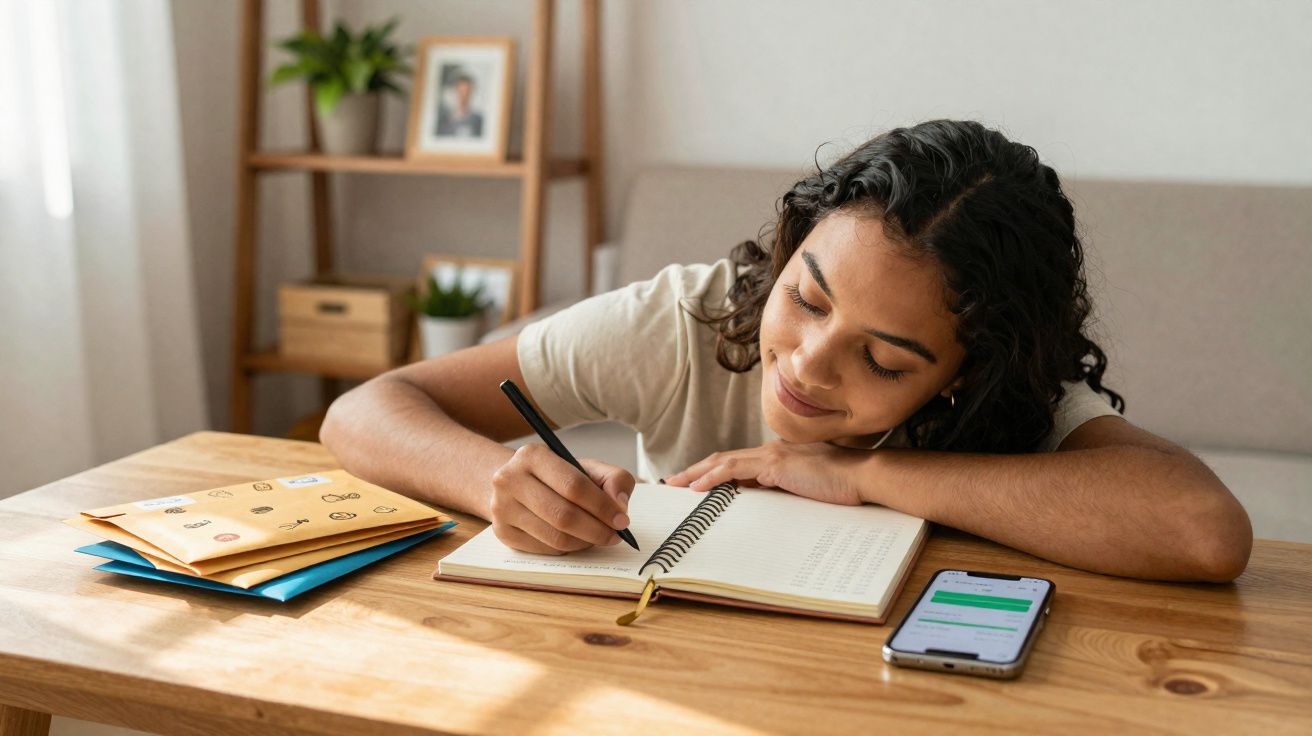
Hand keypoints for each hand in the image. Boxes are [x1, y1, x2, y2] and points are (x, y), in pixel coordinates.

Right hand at [488, 444, 634, 554]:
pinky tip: (576, 539)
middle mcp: (510, 480)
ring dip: (584, 542)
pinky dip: (568, 548)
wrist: (514, 484)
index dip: (602, 506)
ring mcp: (502, 508)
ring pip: (555, 537)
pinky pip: (545, 549)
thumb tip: (620, 504)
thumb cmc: (556, 476)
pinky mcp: (503, 532)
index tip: (622, 519)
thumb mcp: (586, 467)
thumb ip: (613, 479)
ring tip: (598, 537)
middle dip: (597, 530)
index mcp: (532, 455)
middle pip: (563, 515)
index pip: (574, 486)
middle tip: (615, 535)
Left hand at [664, 440, 871, 505]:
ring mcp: (772, 455)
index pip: (738, 463)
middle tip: (673, 482)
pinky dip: (712, 477)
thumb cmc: (843, 486)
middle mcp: (772, 451)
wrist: (863, 477)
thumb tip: (765, 503)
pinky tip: (697, 487)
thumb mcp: (807, 490)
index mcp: (779, 457)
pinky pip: (733, 469)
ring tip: (676, 484)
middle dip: (696, 470)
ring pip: (723, 461)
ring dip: (696, 473)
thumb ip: (786, 491)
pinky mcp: (775, 463)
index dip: (714, 472)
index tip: (695, 483)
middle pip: (724, 459)